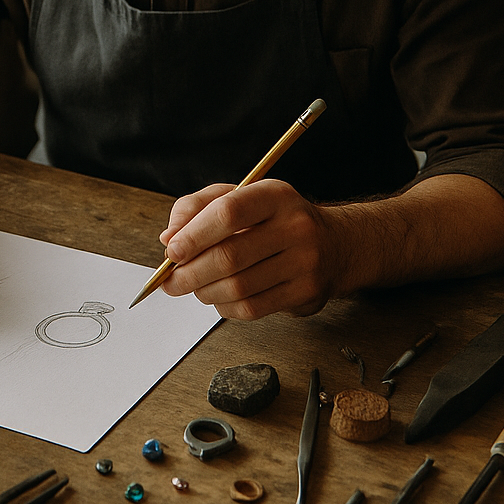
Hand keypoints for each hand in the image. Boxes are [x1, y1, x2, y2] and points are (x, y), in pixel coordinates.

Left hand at [157, 178, 343, 319]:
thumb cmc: (274, 219)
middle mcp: (295, 226)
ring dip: (205, 292)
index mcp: (274, 195)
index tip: (172, 251)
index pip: (228, 213)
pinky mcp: (306, 293)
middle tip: (172, 280)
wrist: (333, 244)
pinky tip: (220, 297)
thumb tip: (170, 237)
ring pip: (238, 287)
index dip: (194, 235)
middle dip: (191, 273)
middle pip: (229, 256)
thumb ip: (197, 208)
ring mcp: (305, 262)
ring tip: (195, 287)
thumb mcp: (239, 197)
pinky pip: (253, 308)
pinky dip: (226, 306)